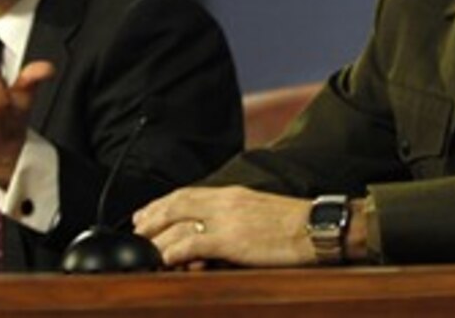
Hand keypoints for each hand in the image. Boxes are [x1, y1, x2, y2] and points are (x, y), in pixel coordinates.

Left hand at [133, 186, 313, 268]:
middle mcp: (225, 201)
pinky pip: (194, 243)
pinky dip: (175, 251)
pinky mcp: (232, 240)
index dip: (162, 203)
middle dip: (152, 218)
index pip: (187, 193)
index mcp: (232, 194)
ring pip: (179, 224)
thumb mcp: (258, 213)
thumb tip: (212, 236)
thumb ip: (233, 219)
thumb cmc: (294, 224)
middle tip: (137, 231)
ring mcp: (227, 220)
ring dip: (158, 238)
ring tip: (145, 250)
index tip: (145, 214)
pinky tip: (164, 260)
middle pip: (177, 205)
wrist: (317, 226)